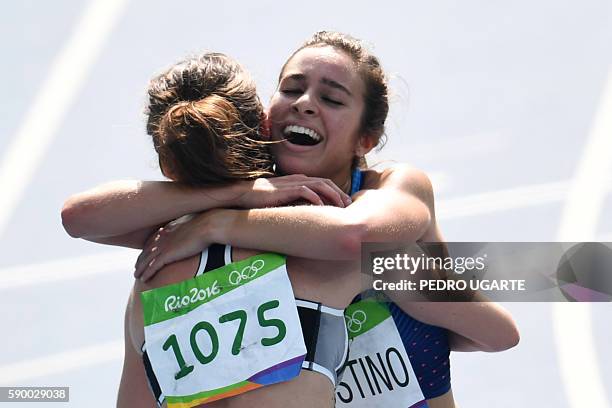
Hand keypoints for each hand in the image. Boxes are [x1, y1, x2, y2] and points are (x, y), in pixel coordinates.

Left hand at [134, 213, 210, 280]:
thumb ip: (189, 227)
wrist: (208, 225)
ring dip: (140, 268)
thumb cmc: (207, 223)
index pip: (154, 239)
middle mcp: (163, 236)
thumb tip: (195, 228)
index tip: (145, 254)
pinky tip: (143, 279)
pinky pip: (152, 266)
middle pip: (147, 250)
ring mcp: (164, 245)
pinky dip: (147, 273)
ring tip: (136, 275)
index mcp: (169, 228)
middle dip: (140, 259)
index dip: (148, 248)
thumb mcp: (195, 223)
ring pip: (147, 260)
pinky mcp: (167, 254)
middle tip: (136, 267)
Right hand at [237, 175, 351, 207]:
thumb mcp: (286, 200)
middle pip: (326, 183)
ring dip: (332, 195)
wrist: (245, 194)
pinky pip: (305, 191)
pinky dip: (316, 198)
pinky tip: (322, 207)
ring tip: (341, 206)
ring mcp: (293, 182)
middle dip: (340, 193)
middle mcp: (299, 179)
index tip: (345, 205)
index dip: (337, 192)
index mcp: (300, 180)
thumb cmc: (264, 200)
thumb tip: (312, 214)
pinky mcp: (286, 189)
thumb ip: (298, 202)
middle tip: (349, 206)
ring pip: (320, 185)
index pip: (324, 183)